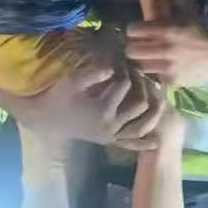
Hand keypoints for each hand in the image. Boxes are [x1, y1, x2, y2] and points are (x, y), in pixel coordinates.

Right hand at [21, 60, 166, 150]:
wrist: (45, 119)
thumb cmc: (57, 97)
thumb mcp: (72, 81)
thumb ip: (93, 74)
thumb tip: (113, 69)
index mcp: (102, 109)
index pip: (125, 85)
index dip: (125, 70)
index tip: (123, 62)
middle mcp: (111, 125)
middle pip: (139, 104)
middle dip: (142, 86)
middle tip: (140, 75)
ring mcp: (111, 135)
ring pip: (141, 126)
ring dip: (153, 114)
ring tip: (161, 101)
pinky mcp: (108, 141)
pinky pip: (129, 144)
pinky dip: (143, 144)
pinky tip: (156, 143)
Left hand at [125, 20, 207, 85]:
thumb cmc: (205, 30)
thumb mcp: (188, 12)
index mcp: (166, 30)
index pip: (133, 30)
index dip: (133, 29)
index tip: (136, 30)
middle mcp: (164, 49)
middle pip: (131, 51)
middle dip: (134, 46)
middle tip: (139, 45)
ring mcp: (168, 67)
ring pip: (140, 65)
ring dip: (144, 60)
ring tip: (150, 57)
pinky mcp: (173, 81)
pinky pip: (155, 76)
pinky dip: (157, 72)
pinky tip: (164, 67)